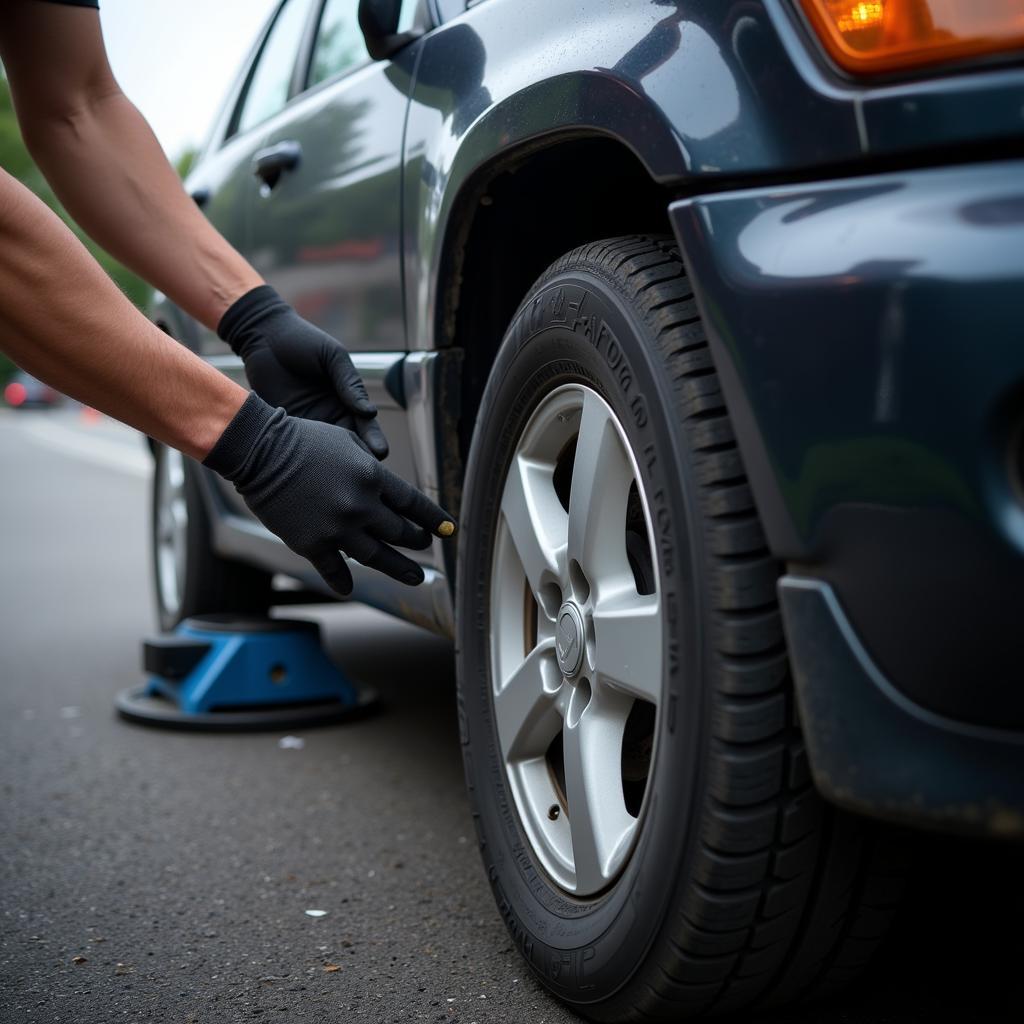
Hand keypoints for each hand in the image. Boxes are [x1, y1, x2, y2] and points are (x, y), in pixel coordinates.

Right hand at [204, 394, 454, 595]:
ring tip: (415, 577)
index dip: (434, 519)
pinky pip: (335, 570)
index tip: (448, 531)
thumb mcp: (347, 442)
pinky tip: (349, 589)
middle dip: (417, 541)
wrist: (261, 451)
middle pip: (400, 532)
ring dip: (400, 568)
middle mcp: (361, 506)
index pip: (414, 504)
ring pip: (378, 556)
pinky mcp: (312, 544)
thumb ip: (371, 467)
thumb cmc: (302, 438)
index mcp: (373, 478)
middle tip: (423, 546)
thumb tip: (388, 489)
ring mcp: (338, 528)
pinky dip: (343, 581)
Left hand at [218, 285, 388, 458]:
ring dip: (329, 463)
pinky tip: (305, 465)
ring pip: (324, 451)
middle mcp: (330, 415)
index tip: (380, 453)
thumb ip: (350, 383)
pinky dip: (302, 456)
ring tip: (334, 474)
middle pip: (349, 445)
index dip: (374, 440)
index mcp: (347, 400)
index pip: (367, 426)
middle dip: (355, 459)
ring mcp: (308, 422)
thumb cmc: (302, 340)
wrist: (263, 336)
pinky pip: (297, 446)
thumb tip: (369, 412)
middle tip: (359, 472)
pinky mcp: (284, 425)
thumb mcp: (332, 356)